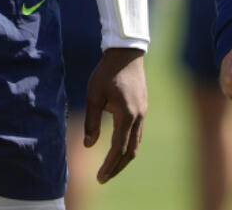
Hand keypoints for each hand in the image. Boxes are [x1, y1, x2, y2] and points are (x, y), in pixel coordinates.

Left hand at [84, 47, 146, 182]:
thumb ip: (91, 122)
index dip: (108, 165)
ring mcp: (143, 113)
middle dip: (117, 167)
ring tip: (110, 167)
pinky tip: (119, 148)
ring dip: (123, 158)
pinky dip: (128, 145)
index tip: (99, 177)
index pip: (118, 148)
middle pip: (130, 151)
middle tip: (103, 178)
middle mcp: (139, 117)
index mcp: (126, 115)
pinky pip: (138, 134)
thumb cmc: (107, 72)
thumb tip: (88, 145)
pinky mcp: (143, 108)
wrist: (126, 53)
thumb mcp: (94, 96)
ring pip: (136, 144)